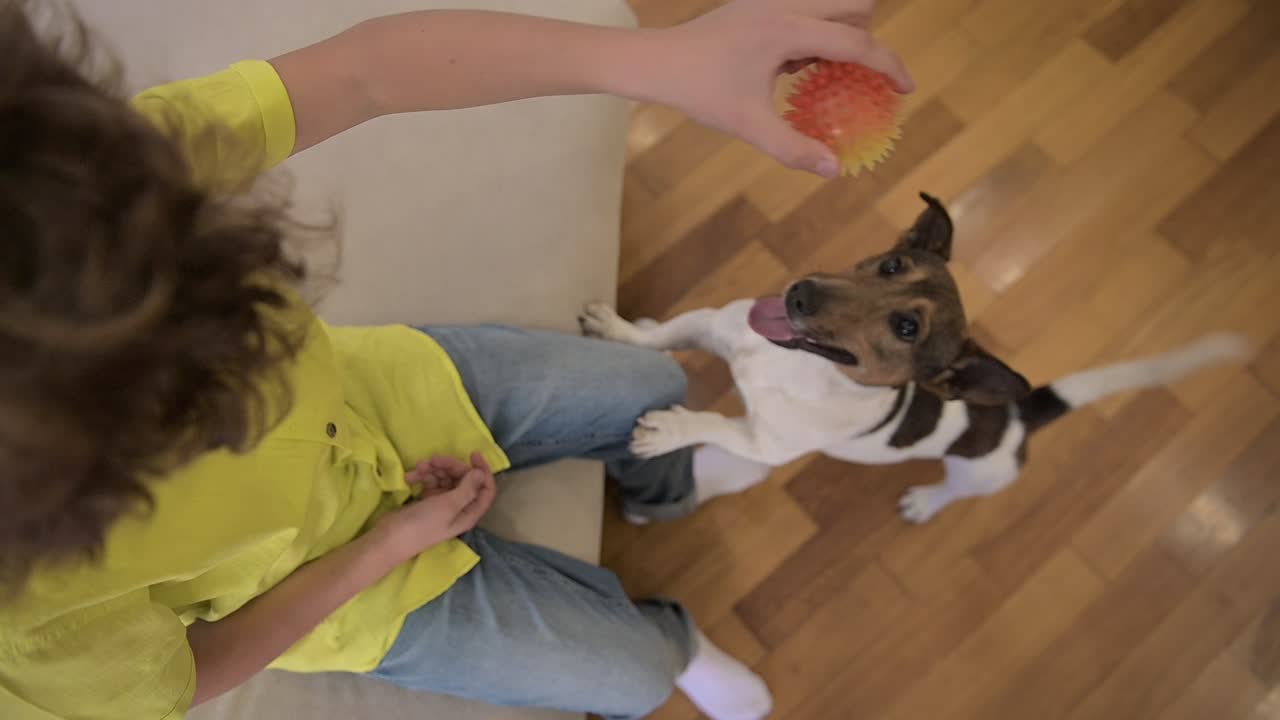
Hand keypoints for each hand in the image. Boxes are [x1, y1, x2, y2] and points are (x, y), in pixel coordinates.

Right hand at [374, 452, 495, 560]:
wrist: (388, 538)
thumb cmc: (422, 524)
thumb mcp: (448, 505)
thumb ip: (467, 489)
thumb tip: (480, 473)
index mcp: (469, 512)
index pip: (486, 489)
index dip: (483, 471)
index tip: (472, 454)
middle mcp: (458, 507)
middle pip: (463, 479)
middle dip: (450, 467)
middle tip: (433, 459)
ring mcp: (441, 503)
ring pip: (445, 478)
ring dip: (433, 470)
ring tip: (418, 467)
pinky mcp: (426, 500)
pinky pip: (430, 482)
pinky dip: (422, 477)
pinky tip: (409, 477)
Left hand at [635, 0, 913, 176]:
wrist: (657, 62)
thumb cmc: (700, 90)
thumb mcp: (748, 125)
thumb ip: (793, 148)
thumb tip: (832, 171)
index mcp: (788, 30)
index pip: (858, 43)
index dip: (889, 67)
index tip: (906, 89)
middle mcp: (785, 4)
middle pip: (856, 4)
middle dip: (865, 39)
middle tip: (854, 78)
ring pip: (832, 1)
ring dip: (839, 31)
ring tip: (814, 73)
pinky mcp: (759, 1)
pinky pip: (806, 8)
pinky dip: (813, 30)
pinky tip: (788, 66)